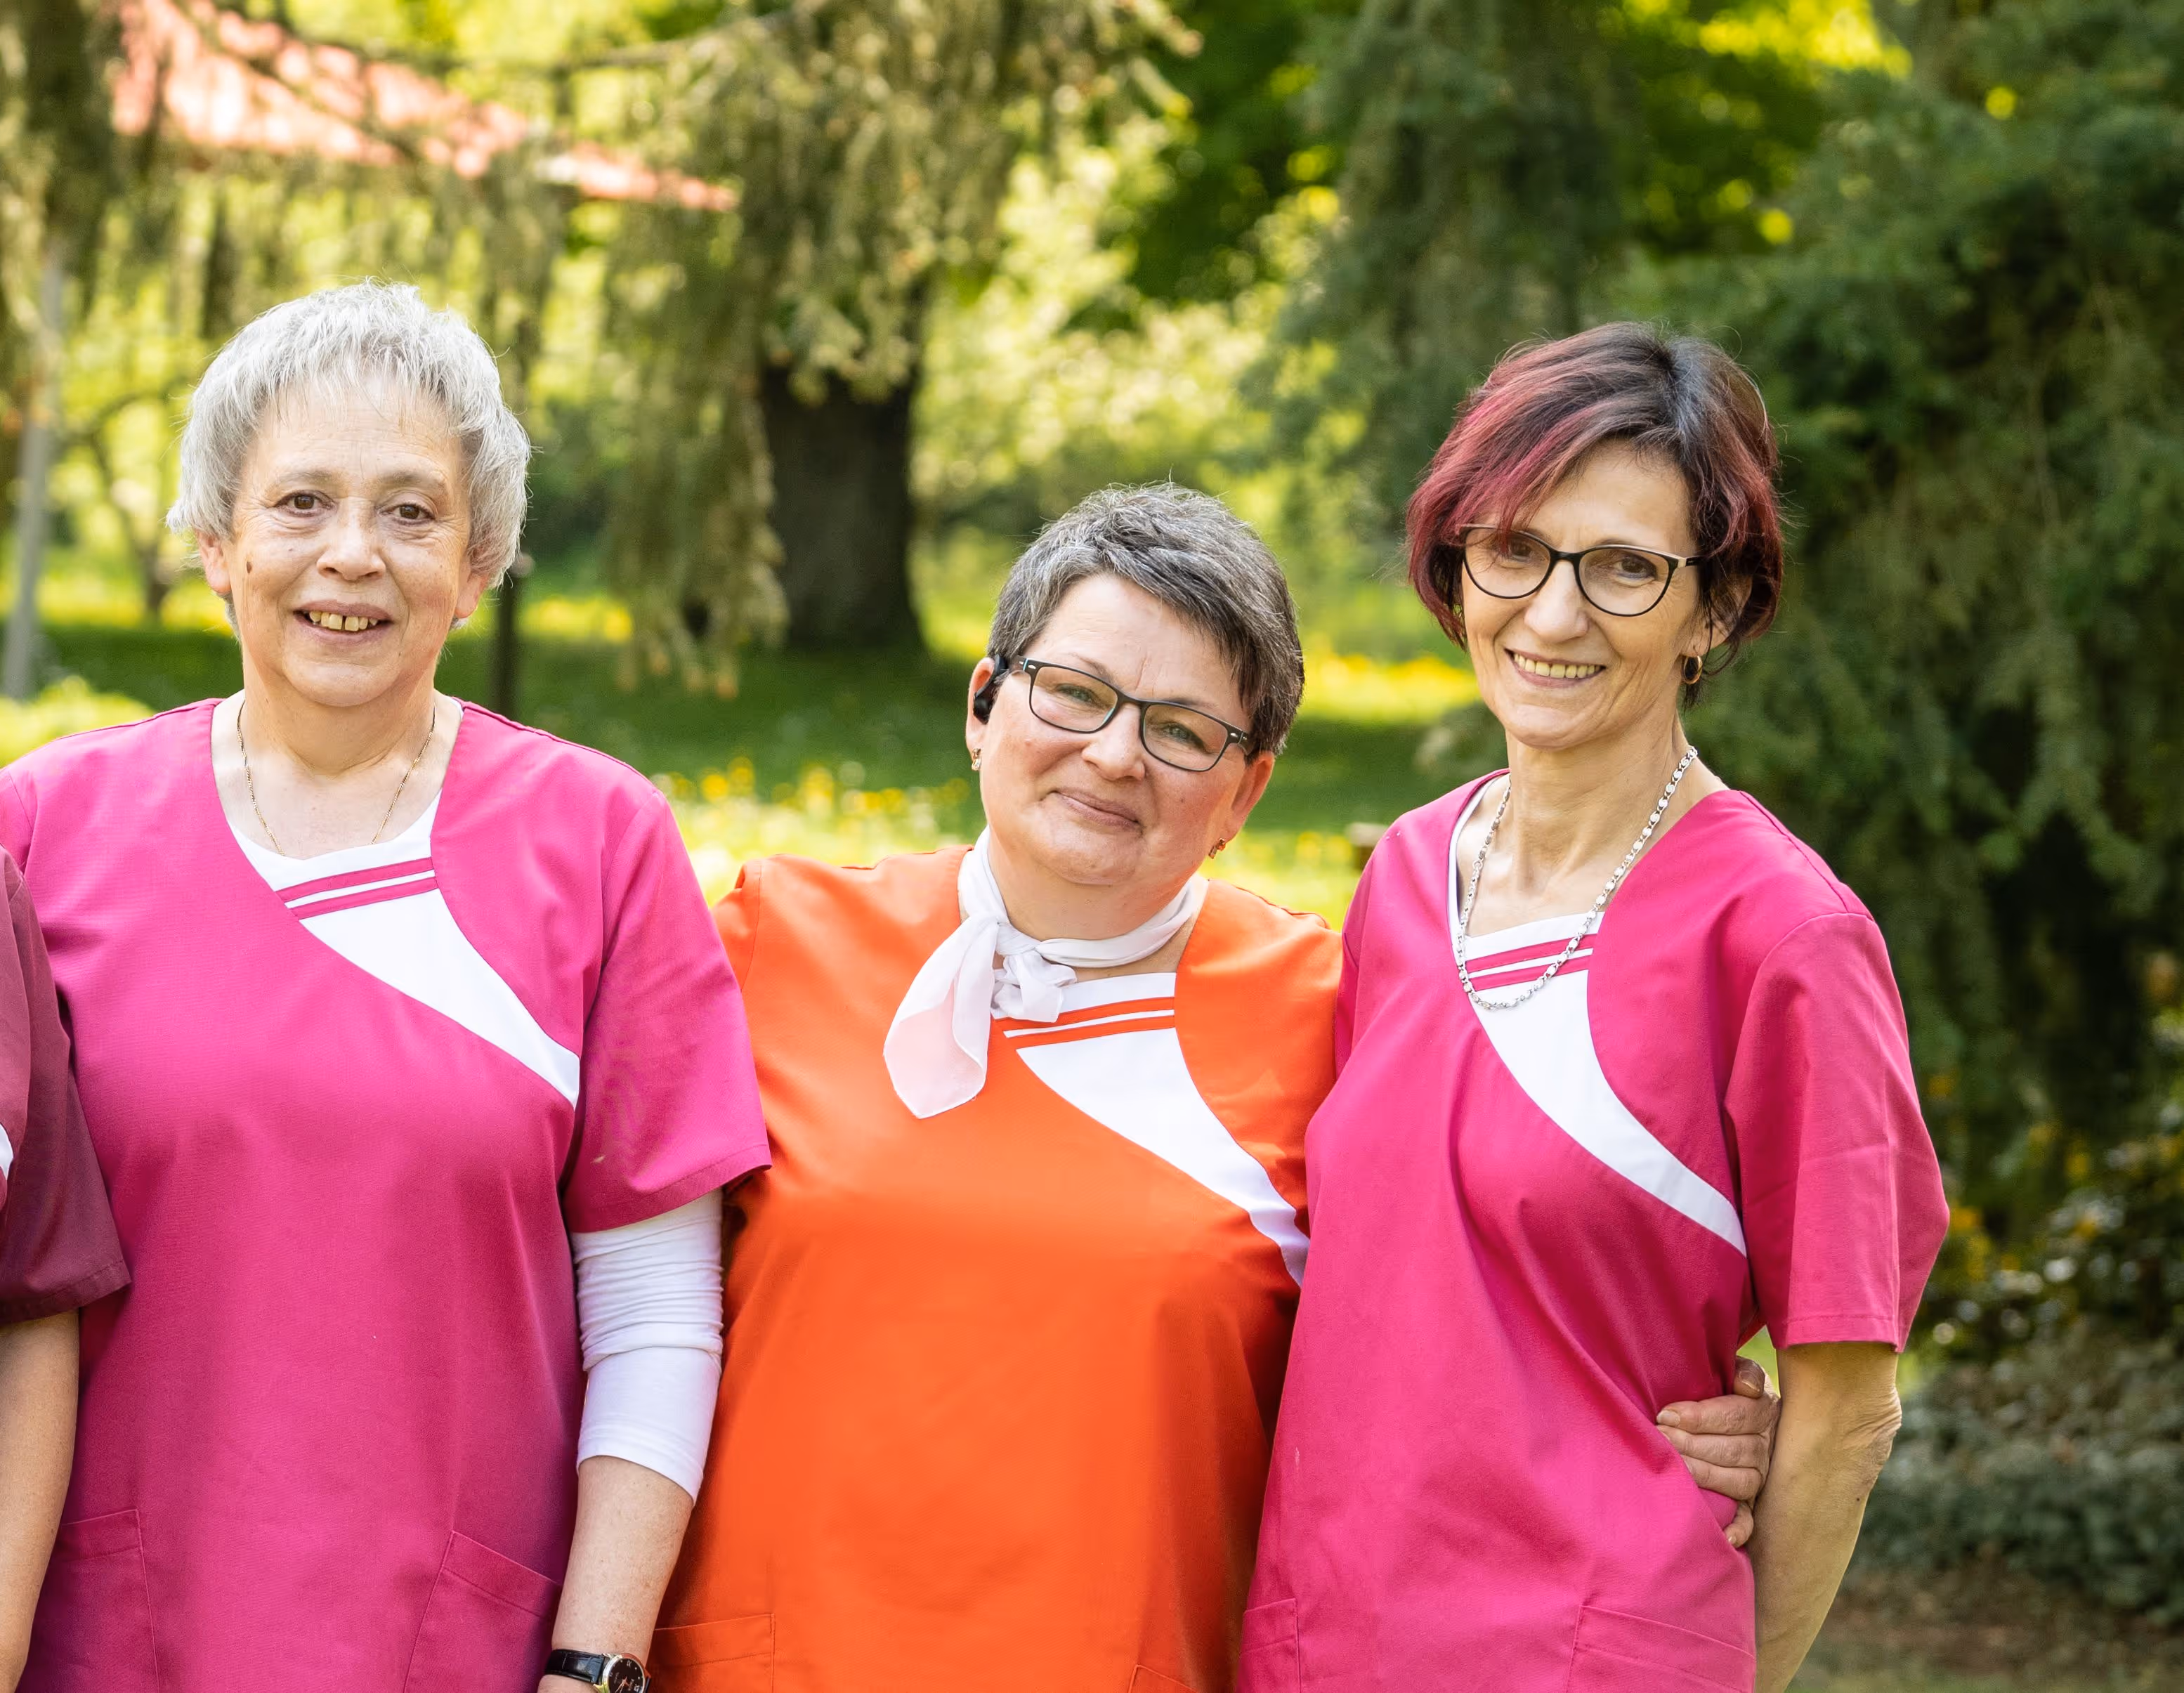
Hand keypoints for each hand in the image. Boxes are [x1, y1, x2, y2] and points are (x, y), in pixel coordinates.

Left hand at [1657, 1355, 1780, 1548]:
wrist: (1732, 1409)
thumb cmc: (1721, 1386)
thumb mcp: (1734, 1369)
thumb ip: (1742, 1371)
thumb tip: (1746, 1388)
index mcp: (1763, 1411)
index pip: (1736, 1415)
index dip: (1700, 1416)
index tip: (1667, 1414)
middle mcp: (1765, 1447)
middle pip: (1735, 1449)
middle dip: (1693, 1444)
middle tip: (1661, 1438)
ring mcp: (1760, 1477)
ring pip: (1740, 1481)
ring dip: (1706, 1476)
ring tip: (1674, 1467)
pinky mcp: (1752, 1503)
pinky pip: (1751, 1520)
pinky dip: (1740, 1528)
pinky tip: (1724, 1536)